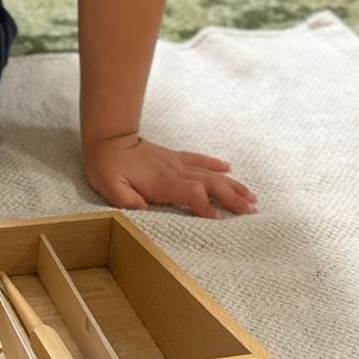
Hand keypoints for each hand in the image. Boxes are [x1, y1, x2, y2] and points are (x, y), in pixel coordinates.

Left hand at [83, 134, 256, 218]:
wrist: (108, 139)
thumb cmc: (107, 167)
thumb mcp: (109, 187)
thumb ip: (126, 200)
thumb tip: (142, 210)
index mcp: (162, 182)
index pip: (192, 193)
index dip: (206, 206)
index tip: (219, 219)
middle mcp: (175, 171)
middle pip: (211, 183)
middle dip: (232, 198)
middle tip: (252, 211)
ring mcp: (177, 163)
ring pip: (211, 173)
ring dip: (232, 185)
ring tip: (251, 197)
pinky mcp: (174, 157)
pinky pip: (199, 159)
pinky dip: (215, 163)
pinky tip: (229, 168)